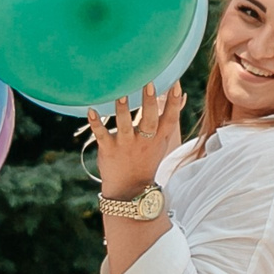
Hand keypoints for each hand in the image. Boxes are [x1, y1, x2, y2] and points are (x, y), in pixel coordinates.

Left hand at [88, 81, 187, 200]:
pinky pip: (101, 135)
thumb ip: (169, 119)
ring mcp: (126, 146)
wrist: (130, 190)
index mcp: (158, 138)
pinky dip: (96, 123)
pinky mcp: (109, 149)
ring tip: (121, 95)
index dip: (174, 102)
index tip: (175, 83)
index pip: (170, 119)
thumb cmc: (146, 160)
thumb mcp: (162, 142)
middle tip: (149, 83)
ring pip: (125, 126)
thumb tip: (183, 95)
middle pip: (149, 120)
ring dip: (122, 110)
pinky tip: (90, 110)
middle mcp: (144, 141)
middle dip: (150, 102)